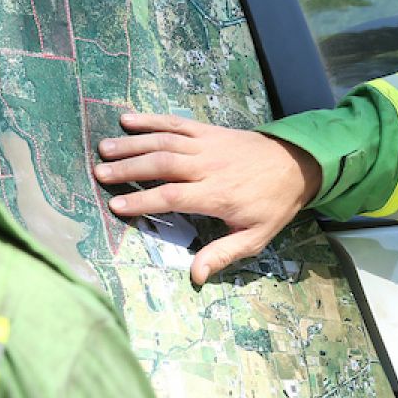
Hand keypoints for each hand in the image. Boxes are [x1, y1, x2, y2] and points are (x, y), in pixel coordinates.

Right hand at [94, 113, 321, 286]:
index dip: (142, 201)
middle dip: (129, 169)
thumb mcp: (255, 236)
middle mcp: (209, 166)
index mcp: (218, 194)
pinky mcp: (209, 131)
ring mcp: (209, 144)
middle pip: (162, 165)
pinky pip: (176, 123)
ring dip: (133, 144)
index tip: (115, 205)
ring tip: (104, 148)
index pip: (173, 196)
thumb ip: (223, 253)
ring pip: (165, 141)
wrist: (298, 164)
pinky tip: (128, 119)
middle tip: (98, 174)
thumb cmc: (273, 204)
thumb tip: (196, 277)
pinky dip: (152, 120)